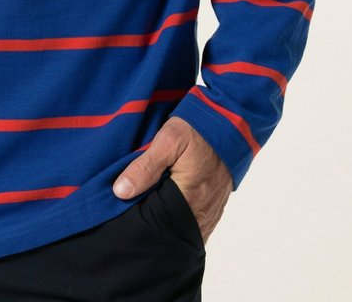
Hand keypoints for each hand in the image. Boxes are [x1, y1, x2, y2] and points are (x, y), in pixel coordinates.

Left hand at [112, 116, 231, 243]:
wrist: (231, 121)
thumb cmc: (198, 130)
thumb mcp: (168, 140)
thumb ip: (145, 167)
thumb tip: (120, 192)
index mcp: (189, 198)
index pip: (158, 223)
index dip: (141, 220)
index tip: (126, 212)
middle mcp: (203, 211)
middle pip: (171, 229)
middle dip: (154, 224)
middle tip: (136, 212)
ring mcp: (211, 211)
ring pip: (184, 229)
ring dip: (168, 222)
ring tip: (151, 209)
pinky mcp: (216, 207)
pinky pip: (196, 224)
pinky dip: (182, 220)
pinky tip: (169, 210)